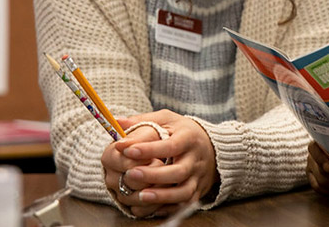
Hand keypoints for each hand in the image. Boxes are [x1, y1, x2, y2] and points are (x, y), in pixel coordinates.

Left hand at [103, 110, 217, 217]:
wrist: (211, 147)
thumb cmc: (182, 132)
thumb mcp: (167, 120)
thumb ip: (143, 120)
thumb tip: (117, 121)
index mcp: (188, 137)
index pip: (171, 145)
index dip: (149, 149)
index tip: (128, 150)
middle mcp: (196, 158)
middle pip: (178, 171)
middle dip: (154, 175)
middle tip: (130, 175)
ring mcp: (198, 177)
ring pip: (184, 191)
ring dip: (162, 196)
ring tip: (140, 196)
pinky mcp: (198, 191)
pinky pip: (185, 204)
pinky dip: (170, 208)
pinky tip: (152, 208)